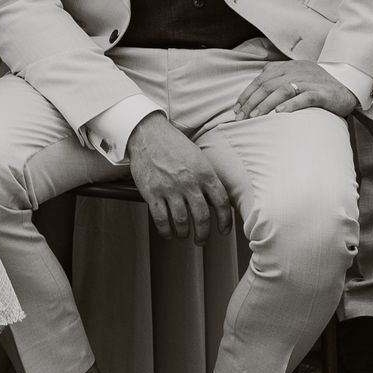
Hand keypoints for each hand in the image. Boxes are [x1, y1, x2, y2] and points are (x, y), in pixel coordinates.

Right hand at [125, 114, 233, 242]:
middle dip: (203, 234)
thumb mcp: (198, 156)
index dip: (225, 221)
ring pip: (182, 222)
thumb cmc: (173, 144)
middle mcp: (189, 182)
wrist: (148, 133)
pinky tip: (168, 233)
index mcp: (204, 172)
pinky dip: (166, 230)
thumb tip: (214, 201)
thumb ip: (206, 178)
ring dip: (184, 233)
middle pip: (201, 217)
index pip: (221, 203)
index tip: (224, 230)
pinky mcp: (152, 193)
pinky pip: (161, 219)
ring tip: (184, 235)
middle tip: (201, 239)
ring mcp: (169, 189)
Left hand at [231, 60, 358, 121]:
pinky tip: (280, 114)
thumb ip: (279, 81)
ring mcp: (311, 81)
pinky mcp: (323, 93)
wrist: (349, 86)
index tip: (237, 109)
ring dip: (266, 104)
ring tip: (255, 117)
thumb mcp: (297, 79)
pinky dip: (291, 105)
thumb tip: (254, 96)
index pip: (262, 78)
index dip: (248, 93)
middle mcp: (298, 71)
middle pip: (269, 84)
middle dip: (252, 101)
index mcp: (290, 66)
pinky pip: (305, 97)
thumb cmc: (319, 86)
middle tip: (241, 117)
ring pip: (283, 90)